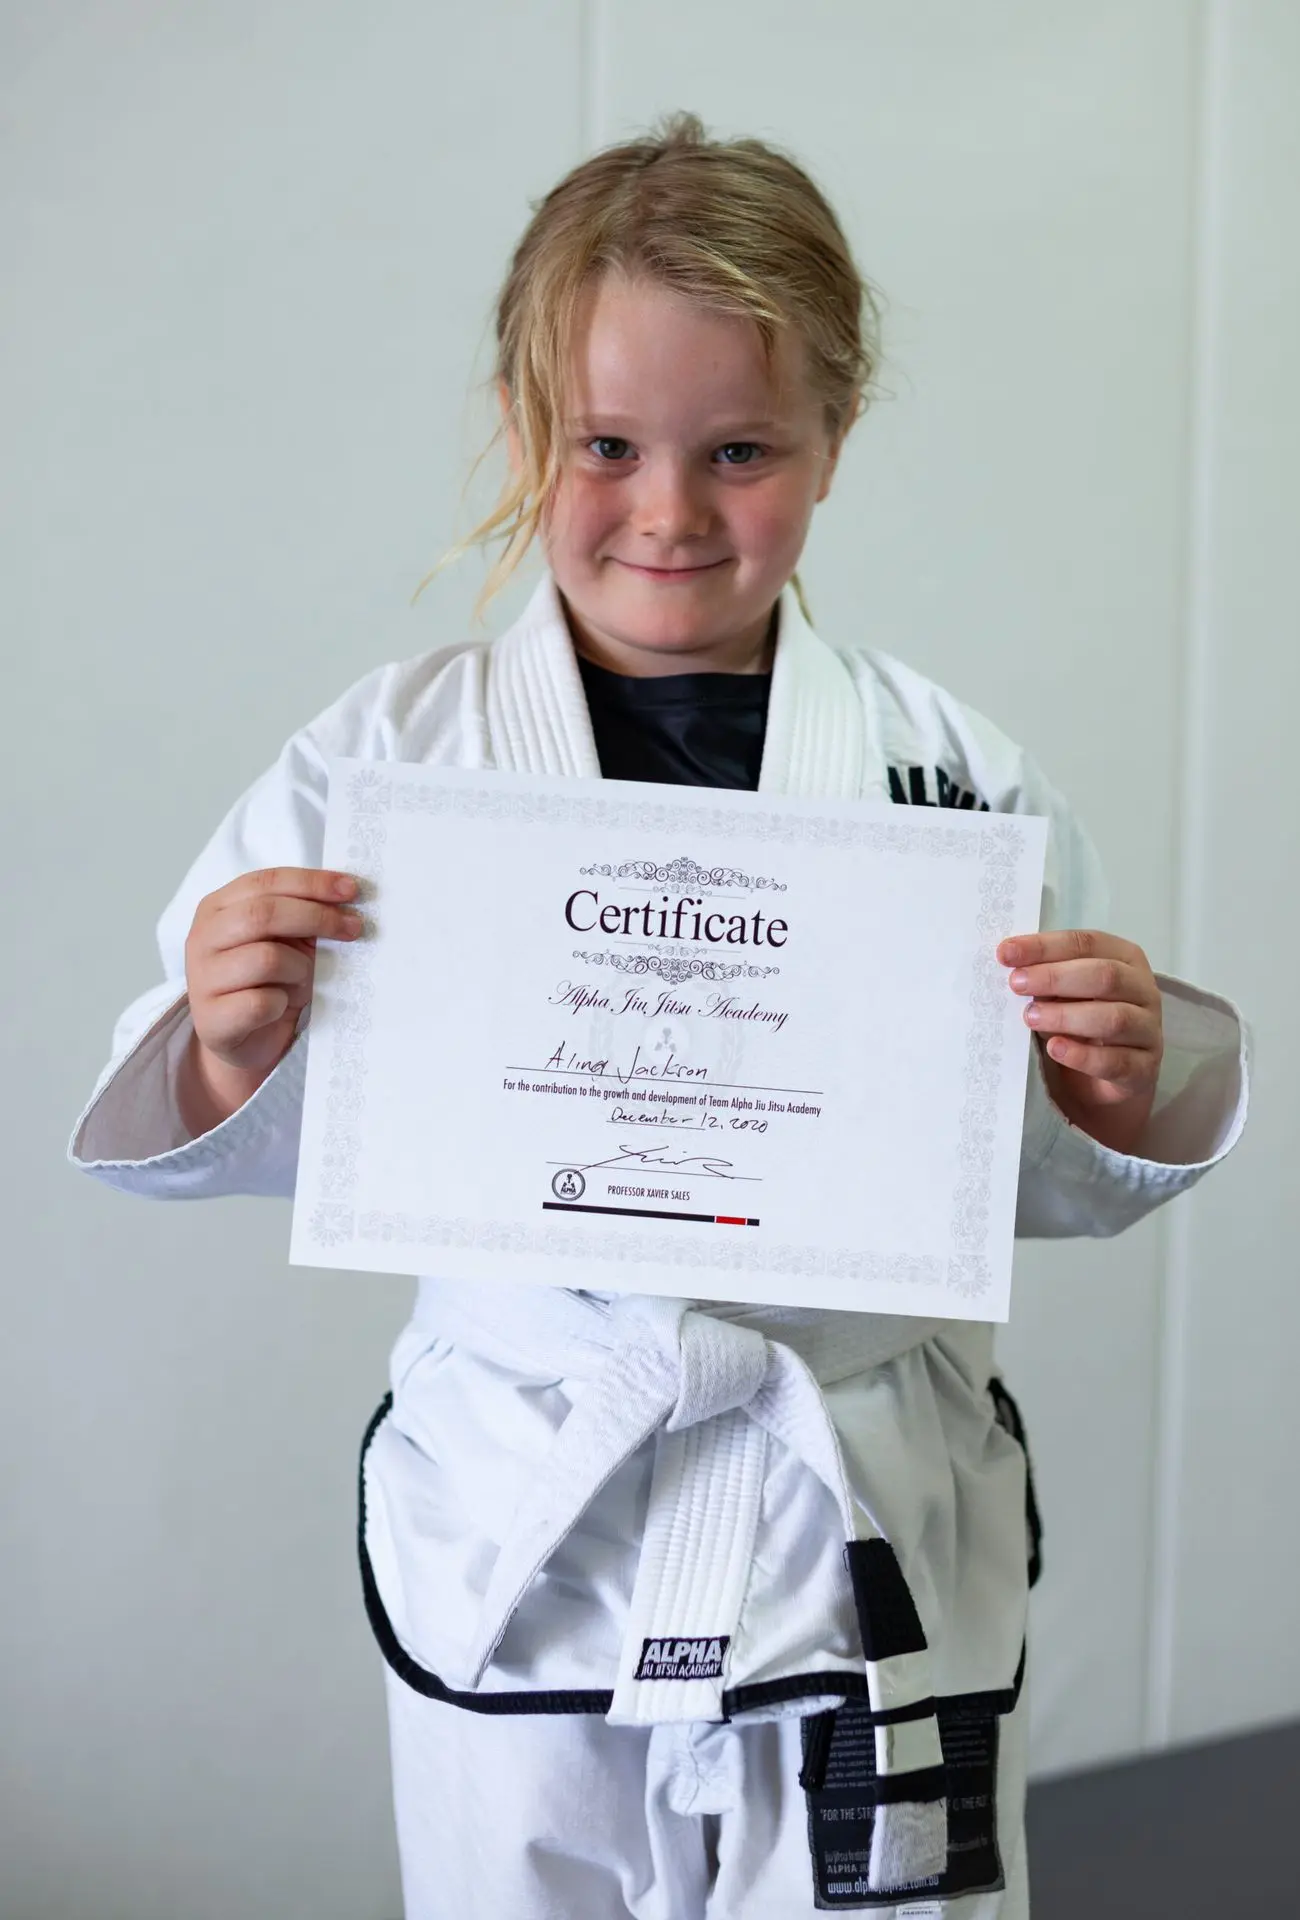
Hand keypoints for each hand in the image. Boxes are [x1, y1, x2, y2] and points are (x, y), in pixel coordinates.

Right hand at [179, 867, 362, 1130]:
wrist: (243, 1041)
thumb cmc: (267, 984)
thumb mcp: (285, 941)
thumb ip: (302, 916)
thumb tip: (346, 899)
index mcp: (217, 908)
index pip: (265, 882)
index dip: (311, 883)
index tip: (350, 889)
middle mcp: (203, 938)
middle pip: (263, 914)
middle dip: (316, 917)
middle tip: (353, 928)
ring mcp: (203, 979)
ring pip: (266, 959)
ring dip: (299, 969)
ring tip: (304, 980)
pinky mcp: (212, 1019)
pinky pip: (261, 1003)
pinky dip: (283, 1004)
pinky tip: (282, 1007)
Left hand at [998, 929, 1162, 1154]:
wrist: (1113, 1073)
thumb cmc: (1085, 1021)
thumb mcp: (1066, 994)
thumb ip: (1047, 977)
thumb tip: (1011, 966)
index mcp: (1125, 959)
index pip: (1087, 943)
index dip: (1045, 947)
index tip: (1007, 953)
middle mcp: (1143, 989)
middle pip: (1104, 976)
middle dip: (1055, 978)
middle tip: (1016, 984)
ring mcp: (1148, 1030)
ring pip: (1113, 1018)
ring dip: (1066, 1016)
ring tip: (1031, 1018)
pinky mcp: (1144, 1068)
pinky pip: (1116, 1061)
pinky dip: (1083, 1056)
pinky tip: (1056, 1049)